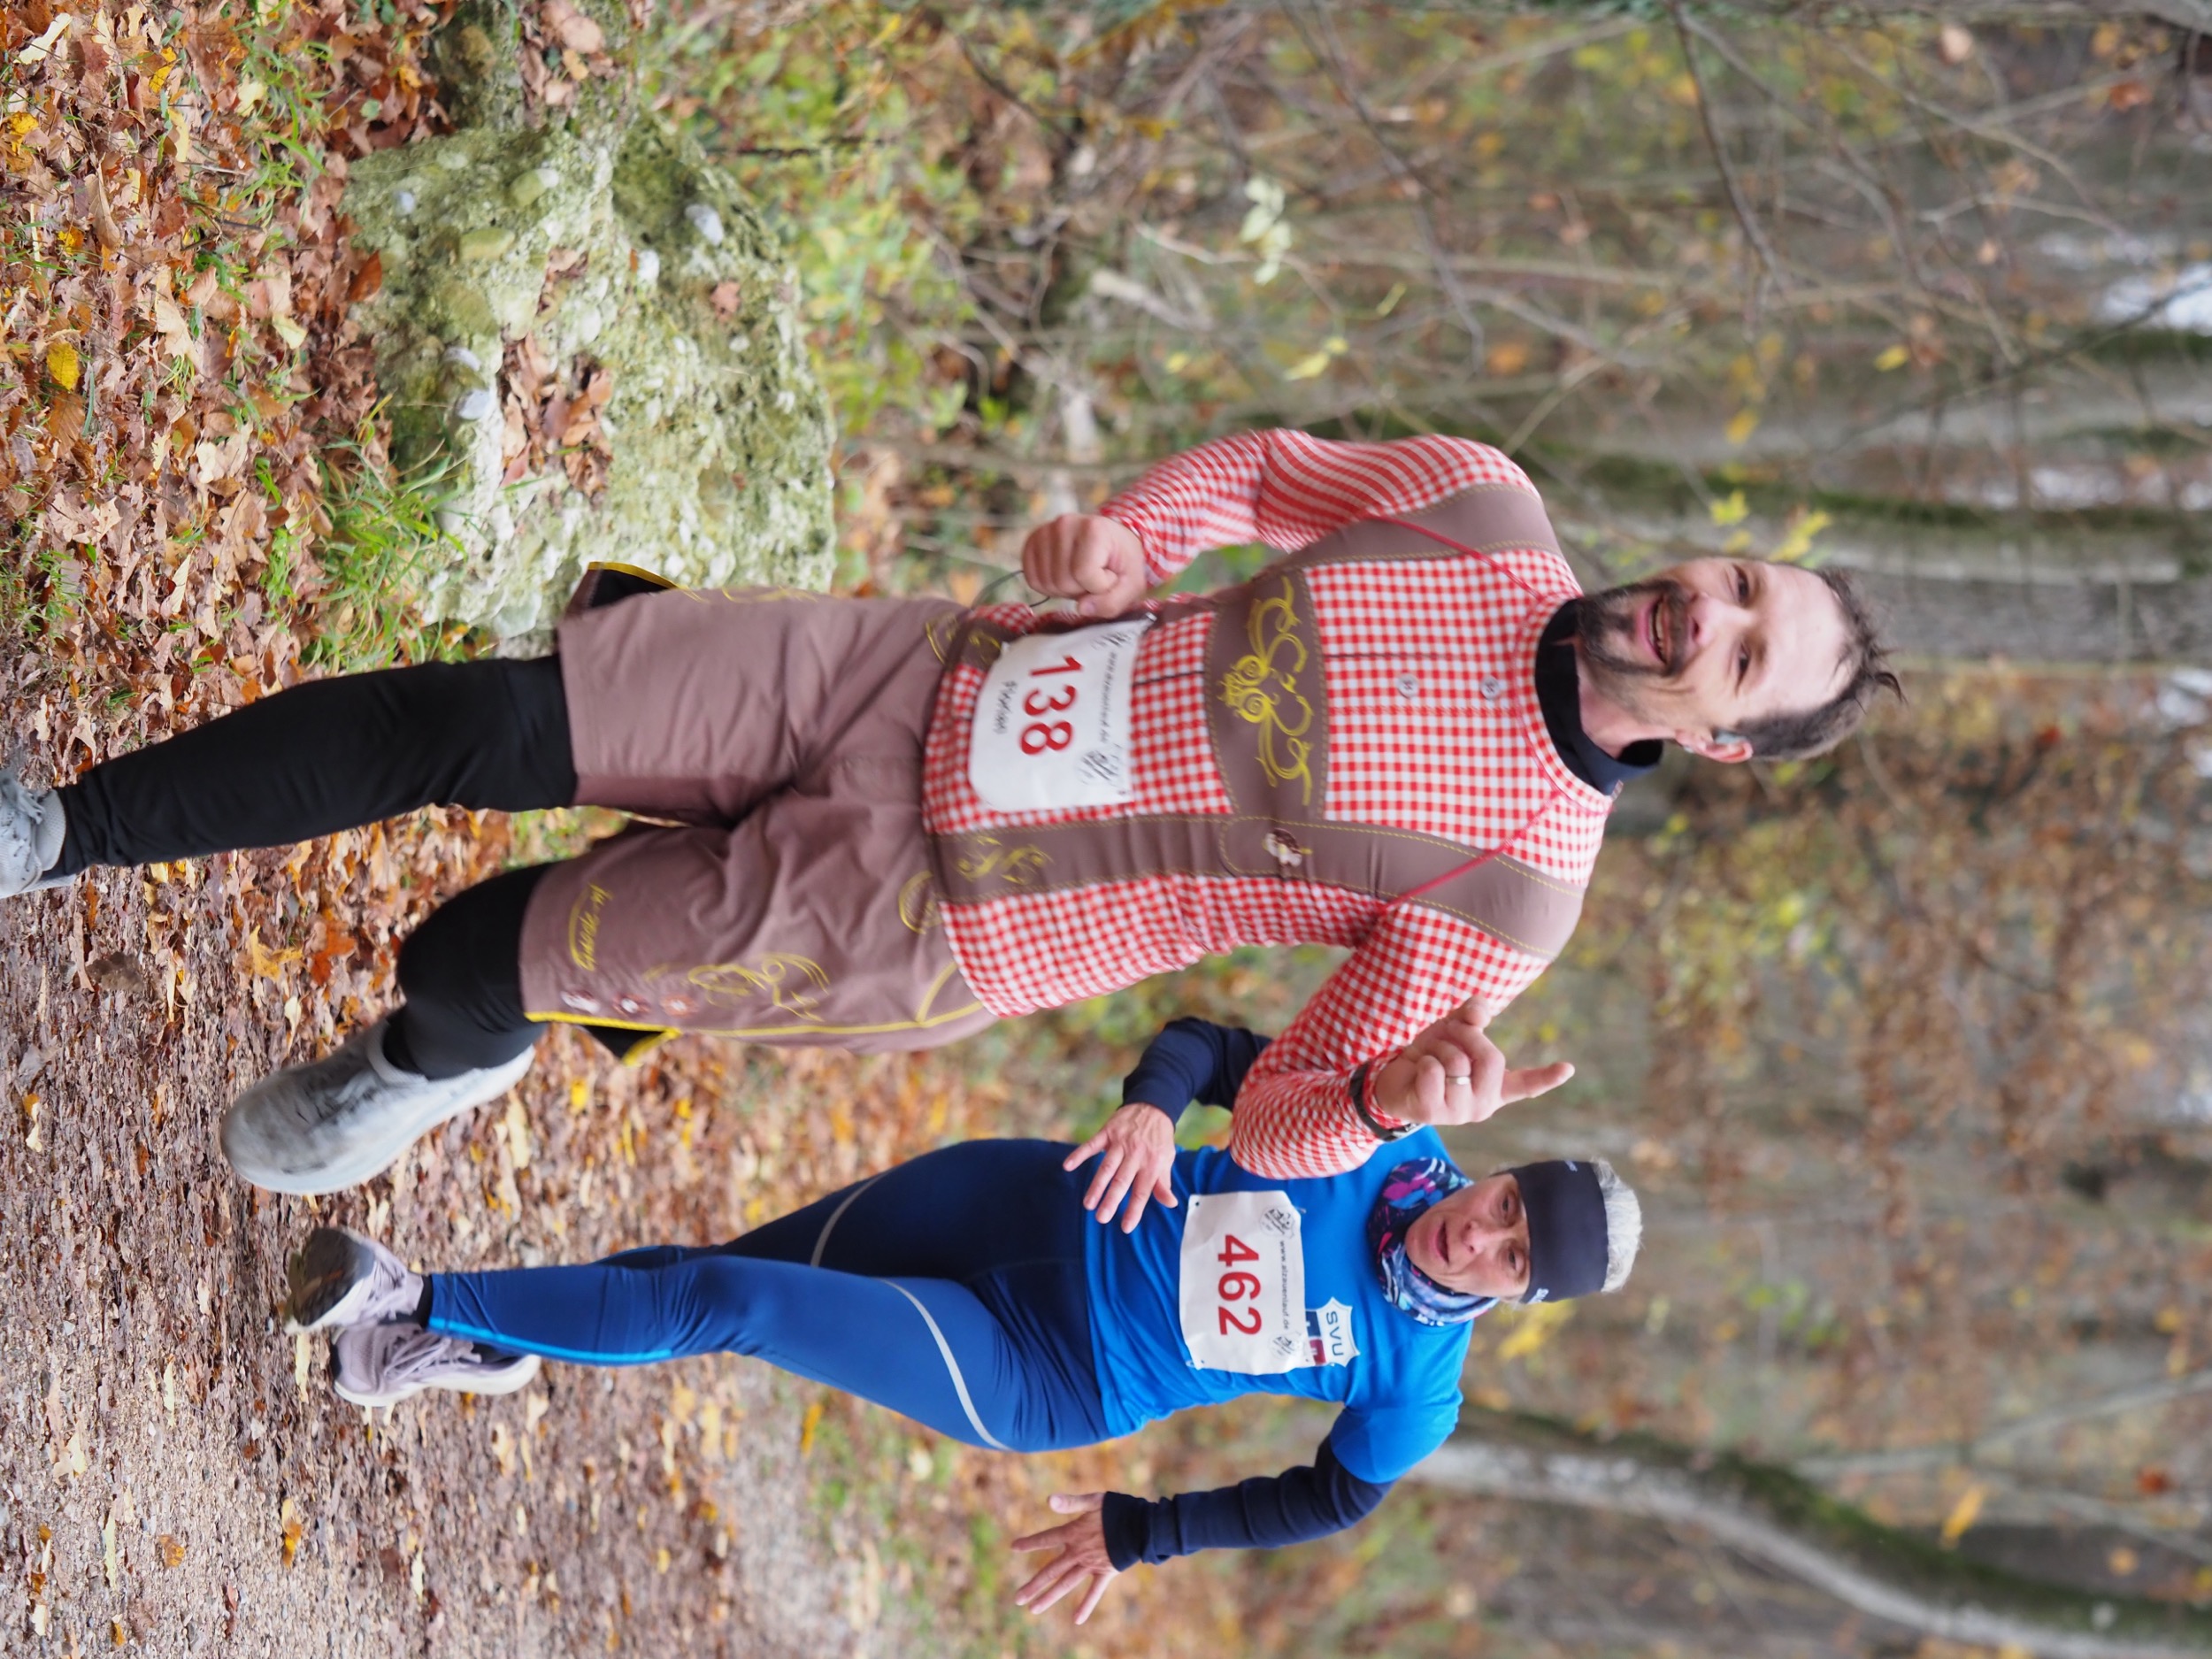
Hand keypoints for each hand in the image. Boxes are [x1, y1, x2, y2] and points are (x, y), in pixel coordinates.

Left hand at [1011, 1493, 1119, 1623]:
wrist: (1143, 1526)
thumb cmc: (1119, 1509)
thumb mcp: (1093, 1500)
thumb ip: (1071, 1502)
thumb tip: (1048, 1499)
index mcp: (1074, 1533)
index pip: (1046, 1538)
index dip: (1030, 1543)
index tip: (1013, 1547)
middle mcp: (1078, 1552)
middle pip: (1051, 1571)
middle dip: (1033, 1585)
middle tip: (1017, 1599)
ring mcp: (1091, 1565)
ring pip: (1066, 1584)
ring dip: (1049, 1597)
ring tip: (1033, 1609)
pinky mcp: (1105, 1573)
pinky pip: (1094, 1592)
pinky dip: (1086, 1605)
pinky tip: (1076, 1620)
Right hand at [1020, 514, 1148, 617]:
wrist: (1111, 541)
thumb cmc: (1122, 562)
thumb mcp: (1132, 584)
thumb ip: (1113, 601)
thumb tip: (1082, 608)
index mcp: (1093, 529)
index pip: (1084, 573)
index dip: (1098, 587)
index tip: (1109, 576)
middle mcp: (1064, 524)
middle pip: (1062, 580)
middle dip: (1081, 590)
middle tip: (1094, 578)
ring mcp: (1044, 532)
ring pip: (1046, 583)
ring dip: (1065, 590)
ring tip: (1080, 575)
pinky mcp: (1031, 542)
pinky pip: (1032, 579)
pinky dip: (1048, 586)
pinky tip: (1063, 575)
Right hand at [1062, 1104, 1179, 1231]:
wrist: (1153, 1106)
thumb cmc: (1159, 1139)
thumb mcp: (1166, 1160)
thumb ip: (1163, 1183)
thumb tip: (1170, 1204)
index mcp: (1152, 1164)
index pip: (1142, 1191)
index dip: (1134, 1210)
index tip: (1125, 1227)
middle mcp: (1136, 1154)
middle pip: (1122, 1181)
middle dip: (1111, 1200)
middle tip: (1101, 1218)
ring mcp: (1121, 1142)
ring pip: (1107, 1166)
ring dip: (1097, 1185)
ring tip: (1087, 1203)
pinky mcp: (1108, 1131)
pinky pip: (1092, 1144)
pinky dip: (1079, 1154)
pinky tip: (1068, 1166)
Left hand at [1370, 999, 1575, 1127]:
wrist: (1392, 1079)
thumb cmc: (1431, 1056)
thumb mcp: (1453, 1031)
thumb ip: (1470, 1017)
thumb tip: (1479, 1010)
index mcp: (1494, 1087)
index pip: (1526, 1085)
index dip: (1547, 1077)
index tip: (1568, 1068)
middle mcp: (1483, 1104)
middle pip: (1492, 1060)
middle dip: (1466, 1036)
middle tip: (1448, 1033)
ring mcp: (1459, 1113)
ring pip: (1458, 1064)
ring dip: (1438, 1048)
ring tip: (1429, 1056)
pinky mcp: (1433, 1113)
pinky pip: (1433, 1071)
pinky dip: (1423, 1060)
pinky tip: (1418, 1070)